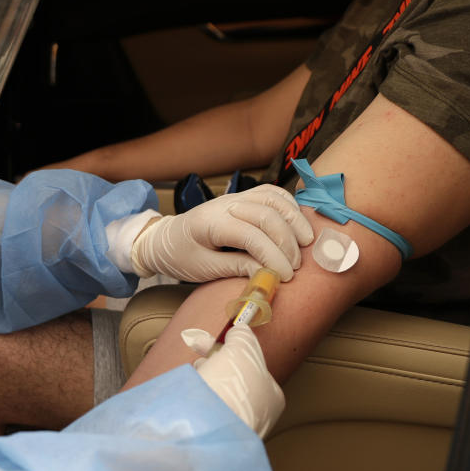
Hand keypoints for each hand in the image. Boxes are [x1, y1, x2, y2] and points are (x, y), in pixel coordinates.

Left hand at [131, 184, 313, 281]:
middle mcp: (224, 204)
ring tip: (306, 244)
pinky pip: (271, 193)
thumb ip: (236, 268)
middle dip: (287, 242)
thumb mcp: (204, 269)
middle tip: (295, 267)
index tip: (285, 277)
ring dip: (294, 220)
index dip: (273, 257)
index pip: (251, 235)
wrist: (163, 240)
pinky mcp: (241, 197)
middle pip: (266, 215)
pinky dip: (289, 205)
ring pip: (273, 198)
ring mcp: (234, 197)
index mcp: (209, 223)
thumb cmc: (180, 256)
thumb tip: (268, 273)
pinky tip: (298, 224)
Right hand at [182, 324, 284, 437]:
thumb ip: (243, 336)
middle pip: (231, 379)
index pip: (253, 366)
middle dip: (213, 364)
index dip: (231, 350)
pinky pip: (202, 409)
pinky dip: (195, 399)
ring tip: (194, 377)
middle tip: (199, 358)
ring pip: (216, 394)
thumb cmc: (233, 388)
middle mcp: (256, 415)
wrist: (209, 426)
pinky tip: (189, 396)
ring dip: (203, 380)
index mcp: (272, 396)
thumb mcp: (242, 348)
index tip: (213, 342)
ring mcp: (233, 427)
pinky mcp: (212, 435)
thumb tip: (240, 329)